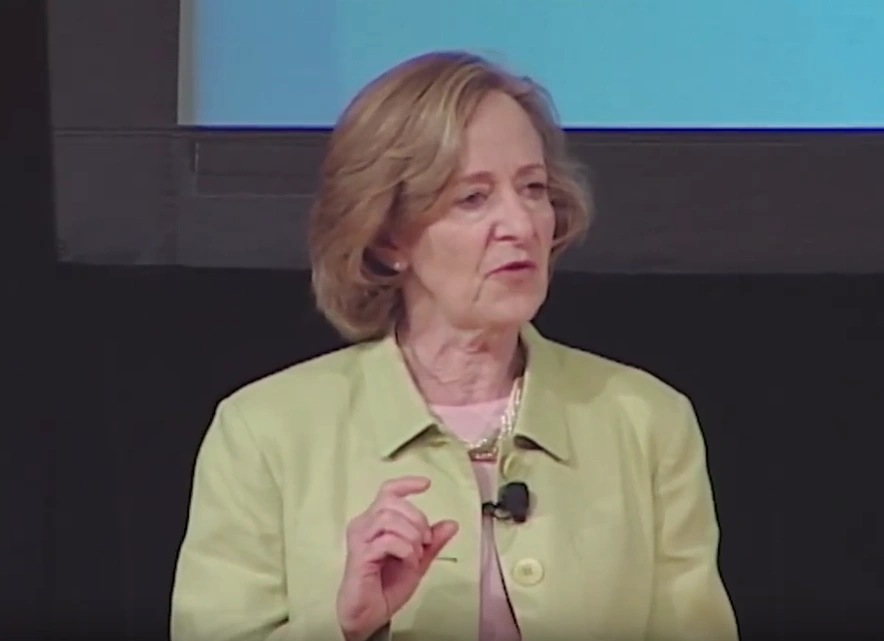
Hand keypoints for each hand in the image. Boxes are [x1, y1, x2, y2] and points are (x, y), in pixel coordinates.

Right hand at [335, 476, 458, 640]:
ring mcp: (359, 538)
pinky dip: (405, 549)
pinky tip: (409, 561)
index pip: (388, 491)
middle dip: (416, 518)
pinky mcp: (359, 554)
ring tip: (416, 554)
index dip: (406, 483)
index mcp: (375, 521)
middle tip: (426, 540)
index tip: (427, 484)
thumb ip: (432, 543)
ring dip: (411, 535)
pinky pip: (387, 540)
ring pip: (389, 518)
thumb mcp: (417, 561)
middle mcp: (363, 524)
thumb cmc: (387, 585)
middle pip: (391, 502)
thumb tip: (452, 523)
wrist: (369, 614)